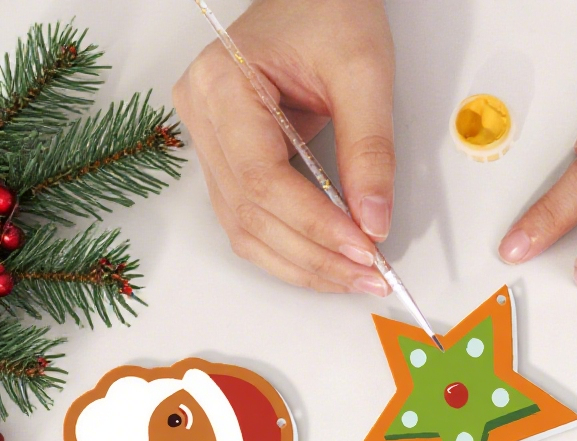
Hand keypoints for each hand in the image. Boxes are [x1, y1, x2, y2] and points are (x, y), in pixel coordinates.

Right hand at [173, 0, 394, 294]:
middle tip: (371, 276)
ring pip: (246, 231)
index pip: (264, 180)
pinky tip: (329, 263)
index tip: (365, 249)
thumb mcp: (363, 73)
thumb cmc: (329, 12)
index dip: (315, 225)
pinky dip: (292, 251)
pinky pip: (251, 222)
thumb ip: (370, 150)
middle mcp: (203, 117)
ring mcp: (209, 142)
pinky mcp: (229, 161)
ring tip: (356, 277)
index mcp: (222, 85)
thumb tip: (374, 222)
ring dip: (303, 265)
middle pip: (252, 215)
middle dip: (316, 257)